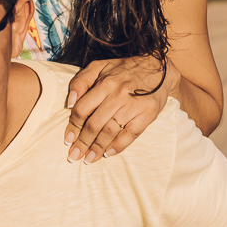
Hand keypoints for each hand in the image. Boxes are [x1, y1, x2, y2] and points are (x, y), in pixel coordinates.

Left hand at [64, 55, 180, 163]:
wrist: (158, 68)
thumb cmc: (124, 69)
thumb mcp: (99, 67)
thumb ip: (81, 81)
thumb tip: (70, 102)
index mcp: (105, 84)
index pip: (83, 109)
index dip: (73, 126)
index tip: (68, 140)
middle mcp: (118, 95)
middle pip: (95, 124)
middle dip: (82, 143)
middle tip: (74, 156)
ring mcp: (134, 106)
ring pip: (110, 132)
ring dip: (97, 148)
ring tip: (89, 159)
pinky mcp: (148, 114)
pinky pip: (131, 134)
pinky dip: (119, 146)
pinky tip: (109, 153)